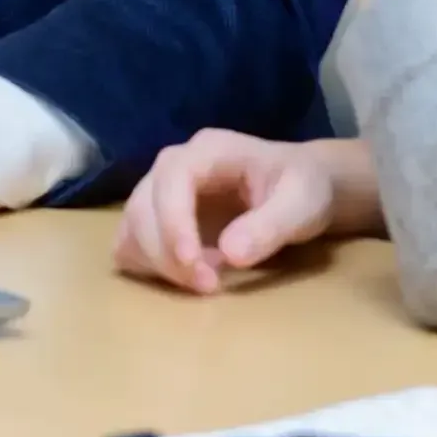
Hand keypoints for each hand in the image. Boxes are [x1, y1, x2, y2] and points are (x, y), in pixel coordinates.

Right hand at [114, 130, 365, 294]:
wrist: (303, 186)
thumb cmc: (303, 188)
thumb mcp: (302, 203)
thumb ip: (271, 225)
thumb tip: (230, 254)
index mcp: (210, 150)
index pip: (172, 177)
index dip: (173, 222)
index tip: (194, 265)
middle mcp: (176, 164)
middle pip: (143, 203)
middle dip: (166, 252)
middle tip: (208, 287)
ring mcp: (162, 189)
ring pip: (132, 223)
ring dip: (155, 260)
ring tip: (200, 284)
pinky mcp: (160, 216)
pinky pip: (132, 238)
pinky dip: (147, 263)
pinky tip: (183, 277)